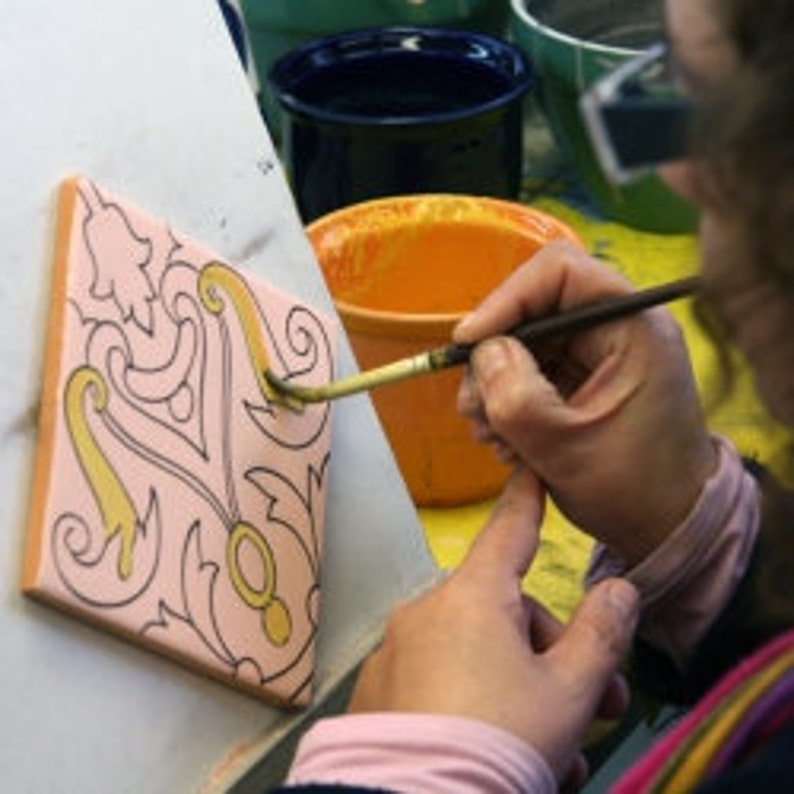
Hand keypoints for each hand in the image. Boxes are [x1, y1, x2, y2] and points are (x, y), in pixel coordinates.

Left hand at [348, 467, 638, 784]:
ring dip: (524, 695)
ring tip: (558, 758)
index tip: (529, 468)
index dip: (527, 499)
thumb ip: (599, 634)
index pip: (510, 530)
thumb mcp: (570, 692)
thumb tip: (619, 588)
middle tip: (598, 711)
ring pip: (479, 658)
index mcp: (474, 596)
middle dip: (557, 657)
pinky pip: (442, 685)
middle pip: (506, 614)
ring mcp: (397, 652)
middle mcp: (429, 611)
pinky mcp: (379, 693)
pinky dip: (476, 708)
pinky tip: (498, 754)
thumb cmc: (502, 739)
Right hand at [454, 241, 716, 564]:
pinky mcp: (582, 377)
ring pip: (523, 342)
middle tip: (475, 409)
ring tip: (492, 436)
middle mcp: (616, 329)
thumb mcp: (567, 451)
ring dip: (495, 386)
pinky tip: (506, 441)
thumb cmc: (635, 492)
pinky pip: (529, 370)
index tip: (470, 341)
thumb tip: (482, 352)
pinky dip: (507, 401)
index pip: (560, 272)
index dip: (507, 298)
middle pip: (532, 309)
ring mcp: (598, 353)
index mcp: (633, 329)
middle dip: (493, 357)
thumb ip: (518, 399)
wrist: (666, 527)